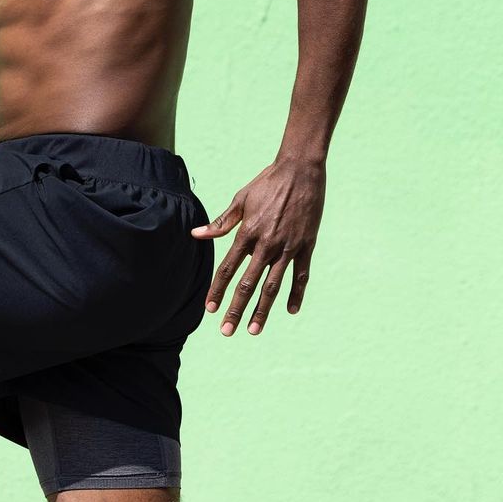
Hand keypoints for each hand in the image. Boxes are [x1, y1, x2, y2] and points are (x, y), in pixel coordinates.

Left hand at [190, 157, 325, 335]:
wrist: (300, 170)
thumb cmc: (267, 182)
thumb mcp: (241, 199)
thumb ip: (221, 222)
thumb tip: (196, 234)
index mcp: (248, 233)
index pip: (228, 269)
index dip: (217, 290)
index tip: (209, 309)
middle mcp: (267, 244)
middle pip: (248, 284)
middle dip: (236, 309)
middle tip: (227, 331)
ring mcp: (288, 247)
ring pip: (273, 285)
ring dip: (263, 310)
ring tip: (254, 330)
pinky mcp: (307, 245)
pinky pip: (301, 275)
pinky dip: (296, 294)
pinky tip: (290, 310)